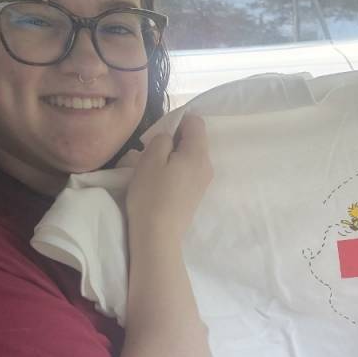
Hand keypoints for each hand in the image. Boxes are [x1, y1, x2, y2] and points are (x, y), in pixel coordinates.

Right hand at [126, 115, 212, 240]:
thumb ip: (162, 139)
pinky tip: (160, 182)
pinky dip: (175, 170)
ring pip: (190, 157)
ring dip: (172, 156)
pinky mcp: (196, 195)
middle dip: (173, 139)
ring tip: (153, 168)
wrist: (159, 235)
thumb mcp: (150, 159)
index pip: (195, 122)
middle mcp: (207, 166)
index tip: (157, 134)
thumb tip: (170, 137)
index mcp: (198, 154)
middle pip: (194, 140)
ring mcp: (204, 182)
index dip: (176, 121)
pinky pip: (188, 172)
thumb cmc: (152, 195)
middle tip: (150, 151)